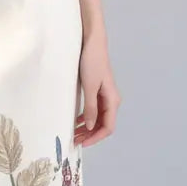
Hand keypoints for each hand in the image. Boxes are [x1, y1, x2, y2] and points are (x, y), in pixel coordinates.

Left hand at [73, 33, 120, 147]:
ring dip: (88, 127)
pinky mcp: (98, 90)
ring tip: (74, 133)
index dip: (96, 138)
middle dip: (90, 134)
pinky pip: (95, 109)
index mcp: (112, 100)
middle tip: (74, 140)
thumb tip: (90, 127)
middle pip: (103, 124)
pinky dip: (87, 117)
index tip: (82, 143)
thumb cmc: (92, 62)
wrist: (92, 42)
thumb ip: (90, 108)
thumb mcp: (89, 86)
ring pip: (99, 118)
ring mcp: (105, 95)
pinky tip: (77, 120)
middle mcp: (112, 100)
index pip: (108, 127)